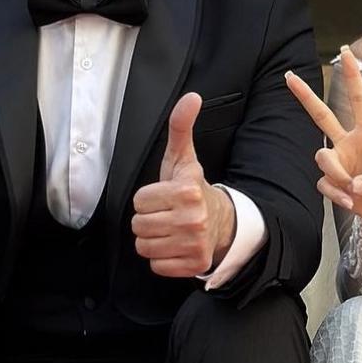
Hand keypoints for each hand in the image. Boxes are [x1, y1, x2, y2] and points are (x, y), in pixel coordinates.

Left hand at [131, 93, 235, 278]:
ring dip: (153, 240)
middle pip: (139, 225)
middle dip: (149, 219)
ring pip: (144, 246)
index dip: (148, 198)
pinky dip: (162, 258)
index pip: (139, 201)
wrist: (222, 223)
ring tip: (169, 229)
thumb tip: (191, 97)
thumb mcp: (184, 158)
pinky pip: (156, 265)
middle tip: (166, 214)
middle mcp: (192, 219)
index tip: (164, 197)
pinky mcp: (193, 264)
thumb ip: (180, 127)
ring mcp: (194, 244)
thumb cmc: (193, 190)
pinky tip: (175, 246)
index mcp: (186, 191)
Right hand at [286, 45, 361, 239]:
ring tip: (353, 189)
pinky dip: (337, 194)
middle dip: (305, 96)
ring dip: (336, 174)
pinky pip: (325, 184)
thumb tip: (354, 183)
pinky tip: (351, 201)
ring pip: (322, 158)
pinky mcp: (332, 183)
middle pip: (321, 116)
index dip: (352, 77)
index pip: (359, 101)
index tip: (345, 52)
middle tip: (289, 76)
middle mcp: (348, 144)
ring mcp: (338, 163)